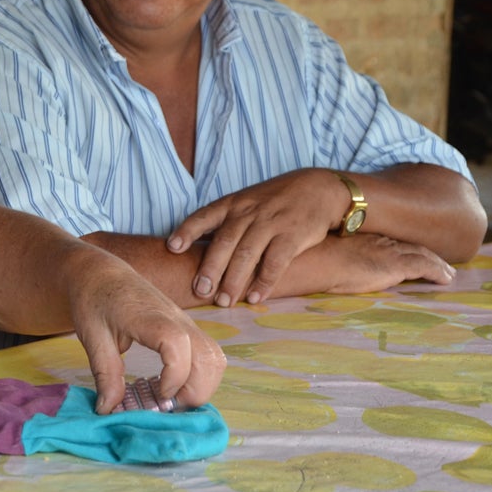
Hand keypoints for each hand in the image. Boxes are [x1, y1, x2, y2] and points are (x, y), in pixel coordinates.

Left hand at [65, 255, 225, 413]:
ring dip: (201, 386)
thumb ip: (105, 374)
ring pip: (215, 358)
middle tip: (164, 408)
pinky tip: (171, 385)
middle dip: (194, 393)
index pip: (178, 344)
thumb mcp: (92, 337)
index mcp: (148, 317)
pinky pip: (208, 354)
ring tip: (170, 398)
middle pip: (208, 357)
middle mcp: (176, 318)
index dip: (174, 376)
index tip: (157, 396)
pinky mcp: (186, 327)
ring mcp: (185, 322)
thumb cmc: (94, 300)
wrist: (101, 272)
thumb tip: (108, 410)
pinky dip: (200, 376)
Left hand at [166, 169, 344, 306]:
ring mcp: (270, 223)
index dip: (187, 231)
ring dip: (233, 281)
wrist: (318, 189)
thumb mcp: (247, 202)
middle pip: (224, 242)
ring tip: (224, 301)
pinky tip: (255, 297)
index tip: (172, 247)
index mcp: (233, 203)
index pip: (204, 216)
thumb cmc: (275, 201)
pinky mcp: (292, 235)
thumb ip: (225, 222)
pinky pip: (275, 262)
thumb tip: (195, 248)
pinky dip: (264, 282)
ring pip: (246, 255)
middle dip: (210, 268)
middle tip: (199, 291)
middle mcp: (249, 212)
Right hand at [314, 233, 456, 293]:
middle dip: (428, 253)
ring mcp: (390, 251)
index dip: (406, 246)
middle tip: (441, 262)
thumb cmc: (312, 258)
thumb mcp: (327, 251)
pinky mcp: (396, 264)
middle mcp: (381, 240)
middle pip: (411, 245)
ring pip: (423, 255)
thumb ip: (337, 253)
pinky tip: (447, 279)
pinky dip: (438, 272)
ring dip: (438, 264)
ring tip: (449, 273)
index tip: (414, 251)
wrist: (315, 259)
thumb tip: (330, 262)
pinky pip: (425, 267)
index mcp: (366, 235)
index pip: (392, 240)